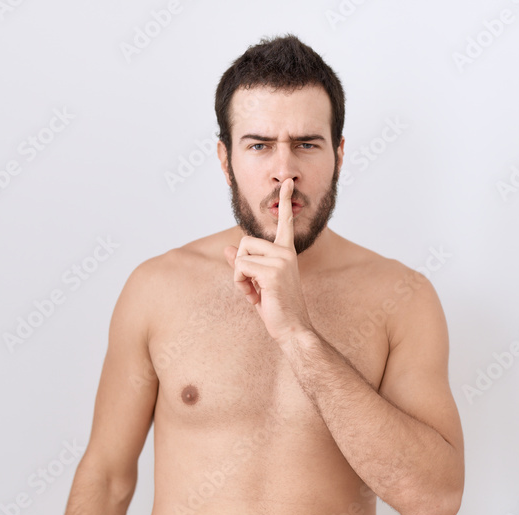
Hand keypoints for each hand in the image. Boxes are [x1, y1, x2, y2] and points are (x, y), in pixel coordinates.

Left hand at [223, 178, 313, 343]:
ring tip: (255, 293)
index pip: (285, 222)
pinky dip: (240, 284)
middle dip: (240, 265)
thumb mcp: (256, 284)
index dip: (285, 201)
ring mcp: (281, 261)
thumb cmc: (277, 309)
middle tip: (253, 286)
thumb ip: (243, 265)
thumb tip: (226, 249)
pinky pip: (240, 268)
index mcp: (287, 253)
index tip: (287, 182)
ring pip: (240, 255)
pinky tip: (255, 297)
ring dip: (239, 277)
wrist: (292, 329)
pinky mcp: (273, 272)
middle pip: (244, 242)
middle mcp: (286, 252)